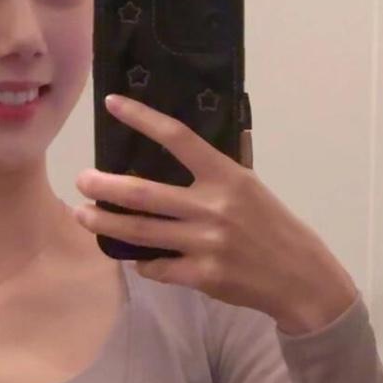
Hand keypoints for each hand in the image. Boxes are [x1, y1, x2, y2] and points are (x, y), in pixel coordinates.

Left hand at [74, 94, 358, 331]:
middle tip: (81, 180)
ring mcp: (205, 244)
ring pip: (140, 232)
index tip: (113, 104)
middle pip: (144, 193)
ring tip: (83, 215)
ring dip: (105, 223)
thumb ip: (221, 170)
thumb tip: (193, 147)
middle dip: (104, 186)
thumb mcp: (253, 188)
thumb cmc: (274, 227)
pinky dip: (142, 263)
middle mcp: (214, 207)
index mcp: (228, 177)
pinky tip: (136, 257)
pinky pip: (157, 268)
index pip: (178, 138)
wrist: (301, 278)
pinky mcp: (202, 276)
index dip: (142, 119)